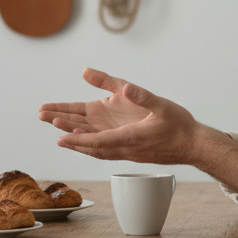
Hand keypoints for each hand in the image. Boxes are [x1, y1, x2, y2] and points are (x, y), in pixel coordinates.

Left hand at [38, 68, 208, 164]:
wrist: (193, 145)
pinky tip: (79, 139)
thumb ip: (140, 95)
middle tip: (44, 118)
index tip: (59, 135)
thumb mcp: (161, 104)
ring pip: (94, 147)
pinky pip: (102, 149)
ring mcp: (125, 151)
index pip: (97, 140)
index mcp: (130, 137)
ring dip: (74, 137)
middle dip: (67, 131)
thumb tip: (122, 86)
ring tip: (54, 126)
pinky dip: (87, 143)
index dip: (77, 138)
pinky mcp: (128, 150)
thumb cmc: (179, 125)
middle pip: (89, 142)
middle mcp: (124, 147)